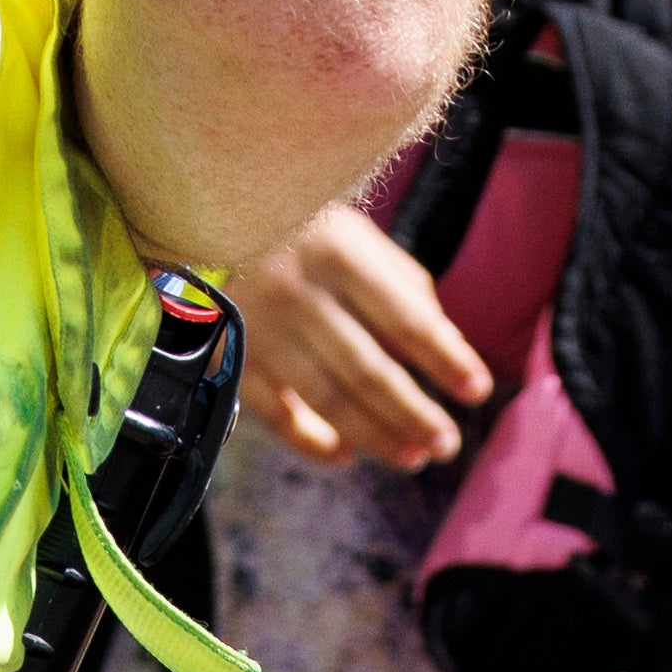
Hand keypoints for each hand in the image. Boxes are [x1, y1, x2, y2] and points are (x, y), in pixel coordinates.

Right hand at [234, 200, 492, 470]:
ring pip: (327, 399)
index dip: (447, 359)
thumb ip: (399, 281)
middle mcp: (297, 293)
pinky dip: (312, 441)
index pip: (406, 319)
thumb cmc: (290, 222)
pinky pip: (276, 413)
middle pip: (369, 371)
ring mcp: (259, 328)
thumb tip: (444, 341)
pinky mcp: (226, 355)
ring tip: (413, 457)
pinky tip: (346, 456)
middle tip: (448, 444)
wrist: (192, 214)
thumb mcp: (349, 229)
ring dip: (376, 436)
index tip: (478, 390)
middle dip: (415, 414)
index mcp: (337, 252)